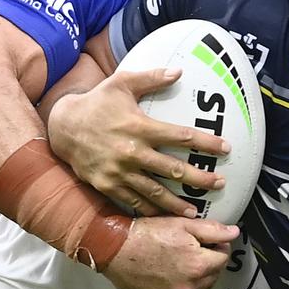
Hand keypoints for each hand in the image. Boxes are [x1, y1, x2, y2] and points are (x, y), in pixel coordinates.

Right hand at [48, 67, 228, 216]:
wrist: (62, 127)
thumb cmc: (97, 102)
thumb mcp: (122, 83)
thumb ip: (152, 78)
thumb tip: (180, 71)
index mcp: (138, 127)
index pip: (180, 136)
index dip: (205, 143)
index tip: (226, 148)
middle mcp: (131, 152)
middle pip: (173, 170)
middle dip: (200, 178)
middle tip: (220, 183)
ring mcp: (118, 172)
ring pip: (154, 192)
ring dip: (177, 203)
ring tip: (196, 211)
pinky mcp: (107, 186)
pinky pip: (132, 202)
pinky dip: (150, 212)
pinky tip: (165, 218)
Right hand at [101, 216, 238, 288]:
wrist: (115, 249)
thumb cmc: (147, 234)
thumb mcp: (183, 224)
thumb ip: (213, 230)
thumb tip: (233, 233)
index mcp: (199, 266)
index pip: (224, 257)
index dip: (218, 245)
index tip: (209, 239)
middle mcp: (190, 287)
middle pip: (213, 275)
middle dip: (210, 261)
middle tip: (197, 248)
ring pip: (199, 288)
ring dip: (199, 276)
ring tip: (185, 260)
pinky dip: (182, 286)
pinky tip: (171, 272)